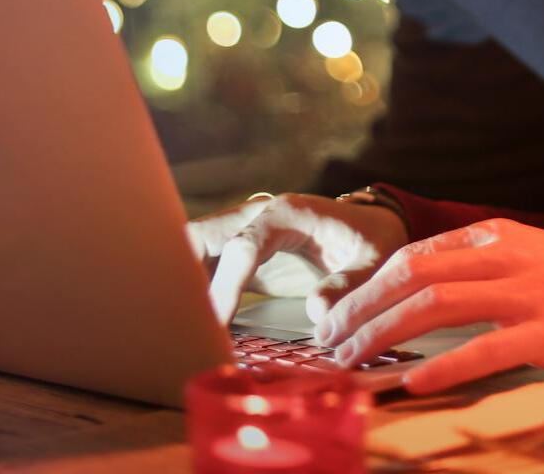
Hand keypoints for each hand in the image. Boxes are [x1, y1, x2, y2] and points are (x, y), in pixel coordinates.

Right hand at [187, 192, 409, 325]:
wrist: (370, 227)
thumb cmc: (372, 241)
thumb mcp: (375, 261)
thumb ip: (350, 284)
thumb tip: (317, 313)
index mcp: (287, 213)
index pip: (243, 246)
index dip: (226, 285)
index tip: (216, 324)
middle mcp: (254, 216)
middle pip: (197, 237)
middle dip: (176, 276)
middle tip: (170, 326)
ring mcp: (239, 232)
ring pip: (188, 250)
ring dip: (174, 285)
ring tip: (168, 330)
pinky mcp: (234, 255)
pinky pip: (197, 268)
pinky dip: (185, 292)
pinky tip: (182, 326)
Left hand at [314, 218, 543, 392]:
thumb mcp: (531, 258)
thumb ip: (480, 267)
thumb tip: (417, 291)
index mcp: (499, 235)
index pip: (417, 253)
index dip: (368, 284)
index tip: (337, 314)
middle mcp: (508, 256)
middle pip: (415, 273)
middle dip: (362, 307)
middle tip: (328, 341)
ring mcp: (529, 292)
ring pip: (437, 304)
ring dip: (384, 333)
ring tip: (352, 362)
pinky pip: (485, 348)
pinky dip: (443, 366)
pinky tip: (413, 383)